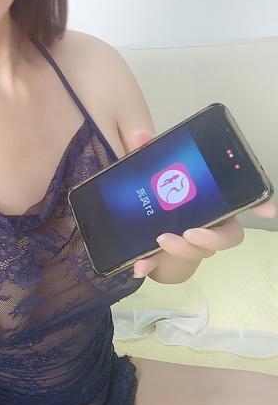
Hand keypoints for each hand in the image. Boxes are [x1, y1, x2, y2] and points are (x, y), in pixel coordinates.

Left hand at [126, 131, 276, 282]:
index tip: (267, 210)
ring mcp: (192, 244)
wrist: (140, 223)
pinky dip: (152, 265)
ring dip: (180, 249)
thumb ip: (149, 153)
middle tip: (191, 232)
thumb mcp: (154, 171)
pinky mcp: (170, 258)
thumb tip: (141, 137)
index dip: (258, 205)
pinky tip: (140, 267)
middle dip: (212, 238)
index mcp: (213, 202)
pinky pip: (166, 265)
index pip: (242, 202)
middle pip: (225, 236)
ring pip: (197, 252)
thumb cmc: (161, 192)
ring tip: (160, 240)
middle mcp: (210, 225)